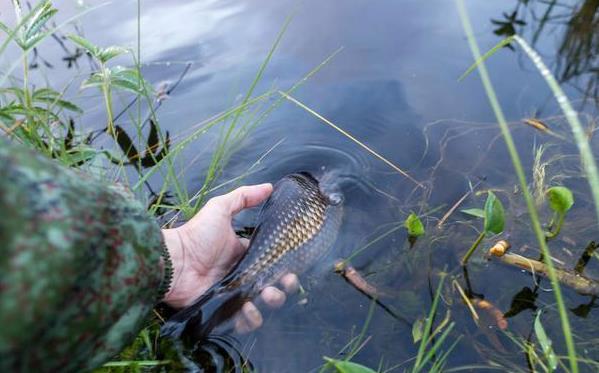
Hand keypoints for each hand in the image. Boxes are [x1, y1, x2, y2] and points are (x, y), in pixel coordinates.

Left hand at [161, 184, 298, 332]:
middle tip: (284, 282)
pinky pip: (244, 321)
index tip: (292, 266)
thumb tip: (270, 187)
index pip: (271, 262)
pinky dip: (252, 319)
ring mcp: (234, 295)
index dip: (284, 265)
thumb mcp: (219, 209)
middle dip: (284, 286)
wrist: (173, 261)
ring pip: (262, 304)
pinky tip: (250, 308)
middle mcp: (241, 275)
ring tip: (267, 294)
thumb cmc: (195, 235)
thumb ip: (243, 197)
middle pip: (272, 285)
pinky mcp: (224, 311)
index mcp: (243, 254)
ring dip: (272, 301)